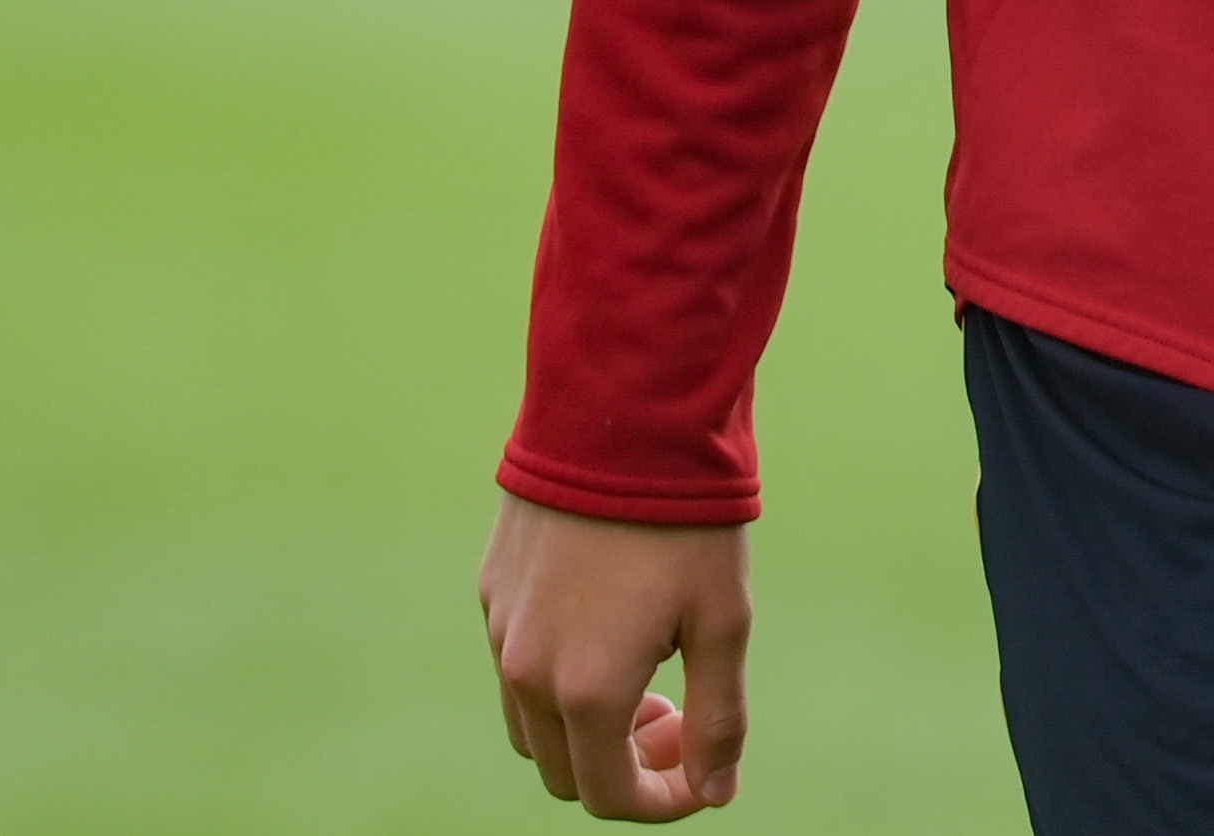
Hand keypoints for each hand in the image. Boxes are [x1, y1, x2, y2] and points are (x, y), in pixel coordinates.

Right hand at [482, 494, 750, 814]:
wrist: (624, 416)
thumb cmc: (684, 521)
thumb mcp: (722, 622)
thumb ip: (718, 719)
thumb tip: (715, 793)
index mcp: (586, 692)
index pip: (611, 796)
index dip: (662, 800)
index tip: (700, 769)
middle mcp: (527, 672)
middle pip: (564, 773)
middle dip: (623, 765)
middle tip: (676, 710)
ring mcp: (500, 629)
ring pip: (529, 726)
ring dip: (583, 726)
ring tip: (642, 669)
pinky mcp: (490, 589)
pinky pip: (513, 663)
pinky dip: (555, 675)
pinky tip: (608, 619)